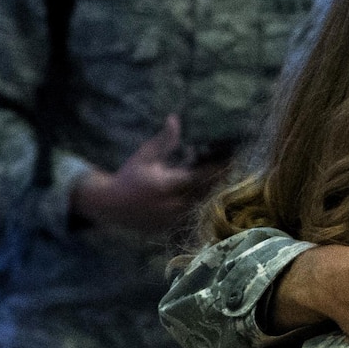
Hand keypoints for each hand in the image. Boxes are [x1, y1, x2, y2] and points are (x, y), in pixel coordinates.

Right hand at [69, 115, 226, 234]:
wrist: (110, 205)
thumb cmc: (129, 176)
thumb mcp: (145, 156)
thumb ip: (164, 141)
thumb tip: (174, 118)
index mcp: (164, 185)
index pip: (200, 176)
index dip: (218, 168)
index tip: (232, 159)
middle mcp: (171, 205)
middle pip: (207, 194)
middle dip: (222, 181)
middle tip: (237, 170)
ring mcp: (173, 220)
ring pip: (203, 207)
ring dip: (217, 195)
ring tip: (231, 183)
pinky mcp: (173, 229)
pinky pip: (196, 218)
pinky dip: (205, 207)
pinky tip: (216, 198)